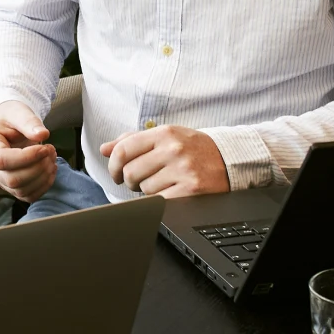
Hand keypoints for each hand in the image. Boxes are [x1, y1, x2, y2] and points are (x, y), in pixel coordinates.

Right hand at [0, 101, 58, 201]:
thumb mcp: (18, 112)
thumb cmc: (10, 116)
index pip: (2, 160)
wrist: (8, 124)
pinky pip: (27, 196)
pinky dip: (43, 186)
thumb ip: (29, 121)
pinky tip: (50, 170)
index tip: (44, 147)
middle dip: (38, 168)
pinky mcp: (10, 186)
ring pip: (21, 190)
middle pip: (12, 179)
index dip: (27, 157)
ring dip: (43, 177)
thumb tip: (42, 135)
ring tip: (52, 158)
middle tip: (51, 150)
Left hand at [102, 126, 229, 198]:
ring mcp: (183, 170)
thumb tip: (105, 148)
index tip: (115, 173)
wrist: (229, 159)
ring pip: (145, 189)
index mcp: (164, 133)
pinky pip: (161, 201)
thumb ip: (133, 140)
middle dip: (130, 181)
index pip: (124, 149)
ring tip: (161, 183)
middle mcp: (173, 149)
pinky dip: (161, 200)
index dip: (113, 165)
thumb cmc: (192, 148)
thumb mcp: (165, 136)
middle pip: (131, 172)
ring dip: (148, 191)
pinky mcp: (191, 189)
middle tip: (139, 181)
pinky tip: (169, 192)